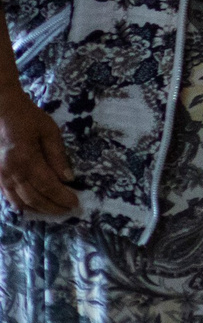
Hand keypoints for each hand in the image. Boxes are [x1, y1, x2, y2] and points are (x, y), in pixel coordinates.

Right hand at [0, 91, 75, 218]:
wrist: (2, 110)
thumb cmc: (28, 117)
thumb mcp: (50, 131)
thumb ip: (58, 156)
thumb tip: (68, 179)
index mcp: (26, 159)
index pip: (47, 185)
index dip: (61, 197)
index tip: (75, 203)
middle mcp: (10, 172)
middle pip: (33, 197)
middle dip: (52, 206)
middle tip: (67, 211)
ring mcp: (0, 175)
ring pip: (18, 201)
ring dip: (37, 209)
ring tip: (53, 211)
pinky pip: (7, 196)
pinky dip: (20, 204)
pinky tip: (31, 207)